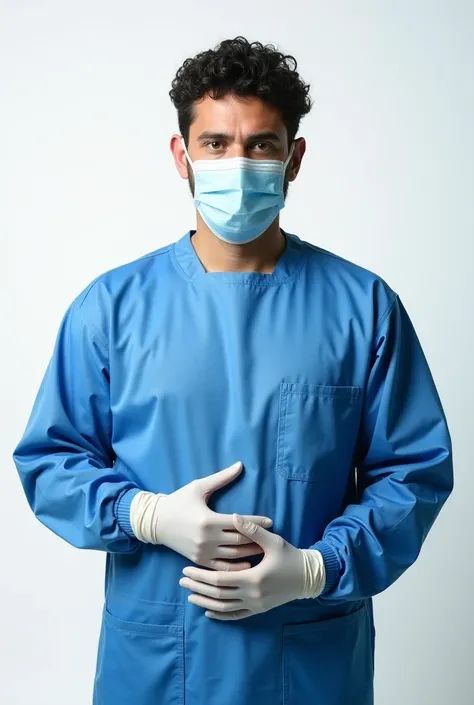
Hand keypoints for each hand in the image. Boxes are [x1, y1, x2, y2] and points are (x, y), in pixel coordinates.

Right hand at [131, 462, 272, 570]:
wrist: (157, 522)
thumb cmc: (179, 501)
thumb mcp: (199, 486)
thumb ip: (222, 478)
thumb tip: (240, 465)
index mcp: (209, 520)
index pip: (239, 522)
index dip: (257, 522)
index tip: (270, 521)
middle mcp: (207, 538)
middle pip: (240, 541)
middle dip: (257, 539)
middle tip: (272, 537)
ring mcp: (203, 552)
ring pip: (233, 556)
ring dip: (250, 553)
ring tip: (264, 550)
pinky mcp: (199, 560)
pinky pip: (222, 567)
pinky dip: (236, 567)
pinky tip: (248, 565)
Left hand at [179, 513, 323, 619]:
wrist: (308, 577)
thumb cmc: (290, 556)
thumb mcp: (272, 540)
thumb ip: (252, 530)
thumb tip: (235, 516)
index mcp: (253, 578)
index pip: (219, 579)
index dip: (201, 575)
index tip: (186, 569)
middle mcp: (252, 595)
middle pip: (217, 595)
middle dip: (198, 587)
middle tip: (182, 580)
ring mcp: (255, 605)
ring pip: (224, 607)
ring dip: (205, 601)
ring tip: (190, 595)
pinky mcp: (259, 609)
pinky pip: (235, 615)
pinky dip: (220, 614)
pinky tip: (209, 611)